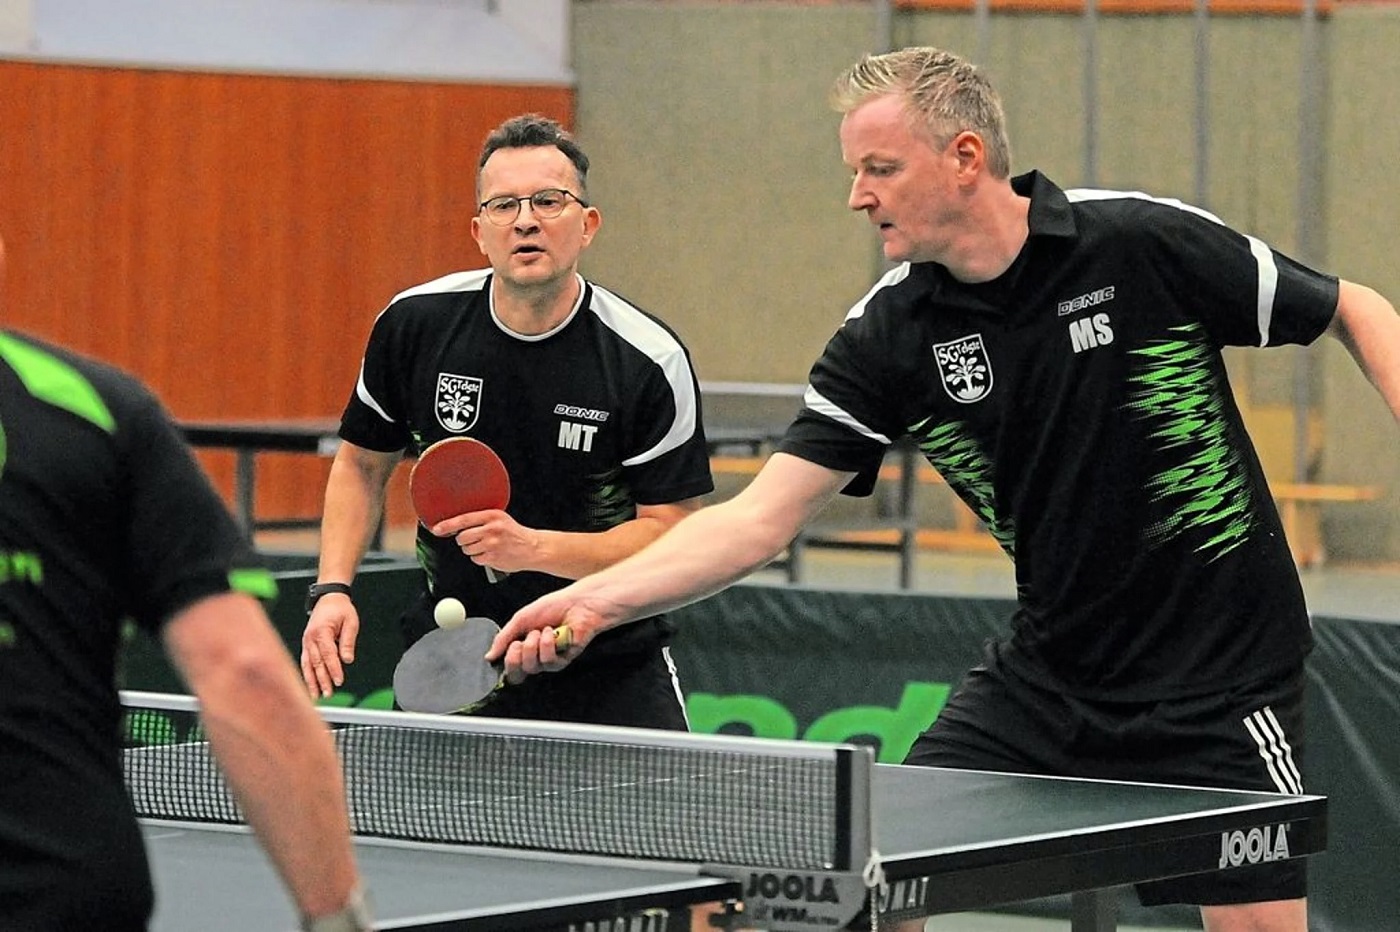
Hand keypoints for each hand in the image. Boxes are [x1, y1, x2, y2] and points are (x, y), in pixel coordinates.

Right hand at [300, 596, 358, 698]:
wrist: (329, 598)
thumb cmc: (340, 608)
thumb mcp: (351, 622)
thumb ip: (348, 641)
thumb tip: (347, 659)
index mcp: (322, 631)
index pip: (328, 654)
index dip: (334, 669)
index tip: (339, 680)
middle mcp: (311, 637)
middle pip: (316, 663)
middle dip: (322, 680)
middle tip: (328, 694)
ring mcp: (306, 641)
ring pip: (307, 665)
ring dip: (312, 681)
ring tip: (316, 695)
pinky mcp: (306, 644)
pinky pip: (305, 661)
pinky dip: (307, 674)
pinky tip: (310, 684)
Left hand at [430, 509, 536, 574]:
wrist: (533, 548)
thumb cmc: (514, 533)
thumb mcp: (499, 518)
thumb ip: (481, 519)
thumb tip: (457, 525)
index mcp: (491, 516)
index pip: (463, 519)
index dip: (447, 525)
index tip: (437, 529)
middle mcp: (491, 529)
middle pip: (462, 537)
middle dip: (464, 540)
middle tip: (474, 539)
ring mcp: (492, 545)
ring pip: (467, 549)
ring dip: (472, 550)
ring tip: (486, 546)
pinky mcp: (493, 558)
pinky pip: (475, 559)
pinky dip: (480, 558)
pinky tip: (491, 554)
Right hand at [488, 594, 604, 683]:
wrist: (577, 602)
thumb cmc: (553, 607)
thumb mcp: (521, 619)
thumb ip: (503, 638)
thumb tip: (489, 656)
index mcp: (523, 648)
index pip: (510, 669)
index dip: (507, 661)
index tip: (511, 644)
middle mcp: (535, 657)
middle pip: (518, 674)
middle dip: (516, 656)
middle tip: (522, 641)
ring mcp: (550, 660)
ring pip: (533, 668)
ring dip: (533, 646)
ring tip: (542, 631)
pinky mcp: (564, 660)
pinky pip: (549, 662)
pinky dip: (548, 645)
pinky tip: (553, 633)